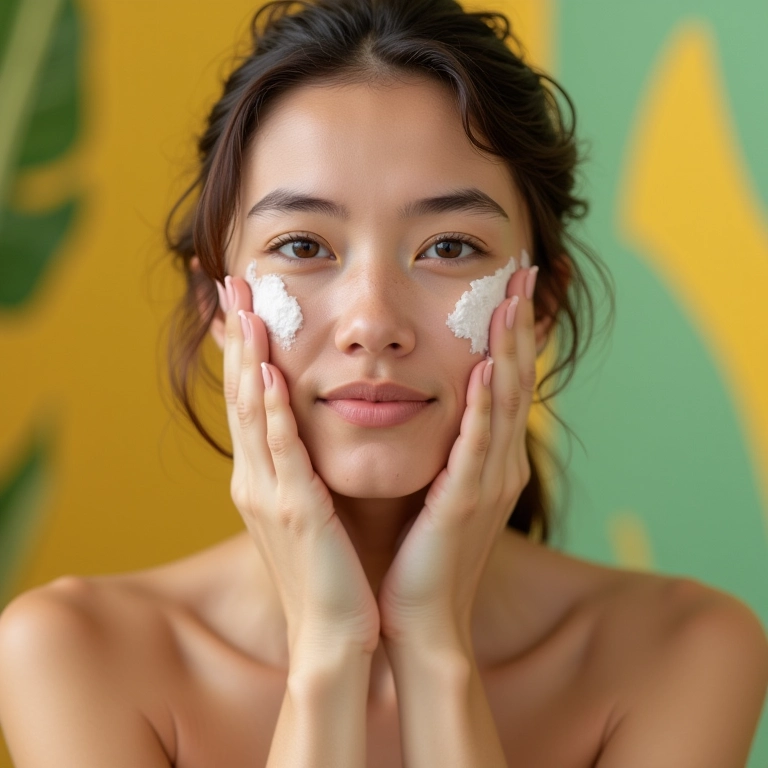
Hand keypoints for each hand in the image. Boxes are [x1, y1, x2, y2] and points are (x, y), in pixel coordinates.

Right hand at [220, 275, 379, 655]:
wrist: (335, 636)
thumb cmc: (331, 572)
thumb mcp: (310, 511)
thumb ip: (305, 468)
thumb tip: (312, 433)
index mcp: (265, 477)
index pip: (249, 400)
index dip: (243, 349)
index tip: (243, 304)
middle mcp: (256, 479)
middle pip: (241, 394)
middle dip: (237, 337)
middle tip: (232, 283)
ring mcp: (270, 495)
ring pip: (252, 413)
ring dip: (247, 356)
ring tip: (244, 306)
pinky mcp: (295, 513)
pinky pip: (281, 453)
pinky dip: (270, 412)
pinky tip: (267, 373)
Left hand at [377, 262, 537, 650]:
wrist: (419, 617)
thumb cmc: (422, 553)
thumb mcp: (438, 488)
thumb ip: (444, 448)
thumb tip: (432, 408)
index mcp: (488, 460)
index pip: (504, 383)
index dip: (510, 334)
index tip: (509, 288)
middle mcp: (498, 465)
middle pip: (514, 381)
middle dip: (518, 326)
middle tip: (524, 273)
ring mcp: (486, 484)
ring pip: (503, 404)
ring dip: (508, 350)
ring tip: (511, 300)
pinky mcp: (464, 504)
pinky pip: (476, 447)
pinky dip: (484, 407)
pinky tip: (486, 368)